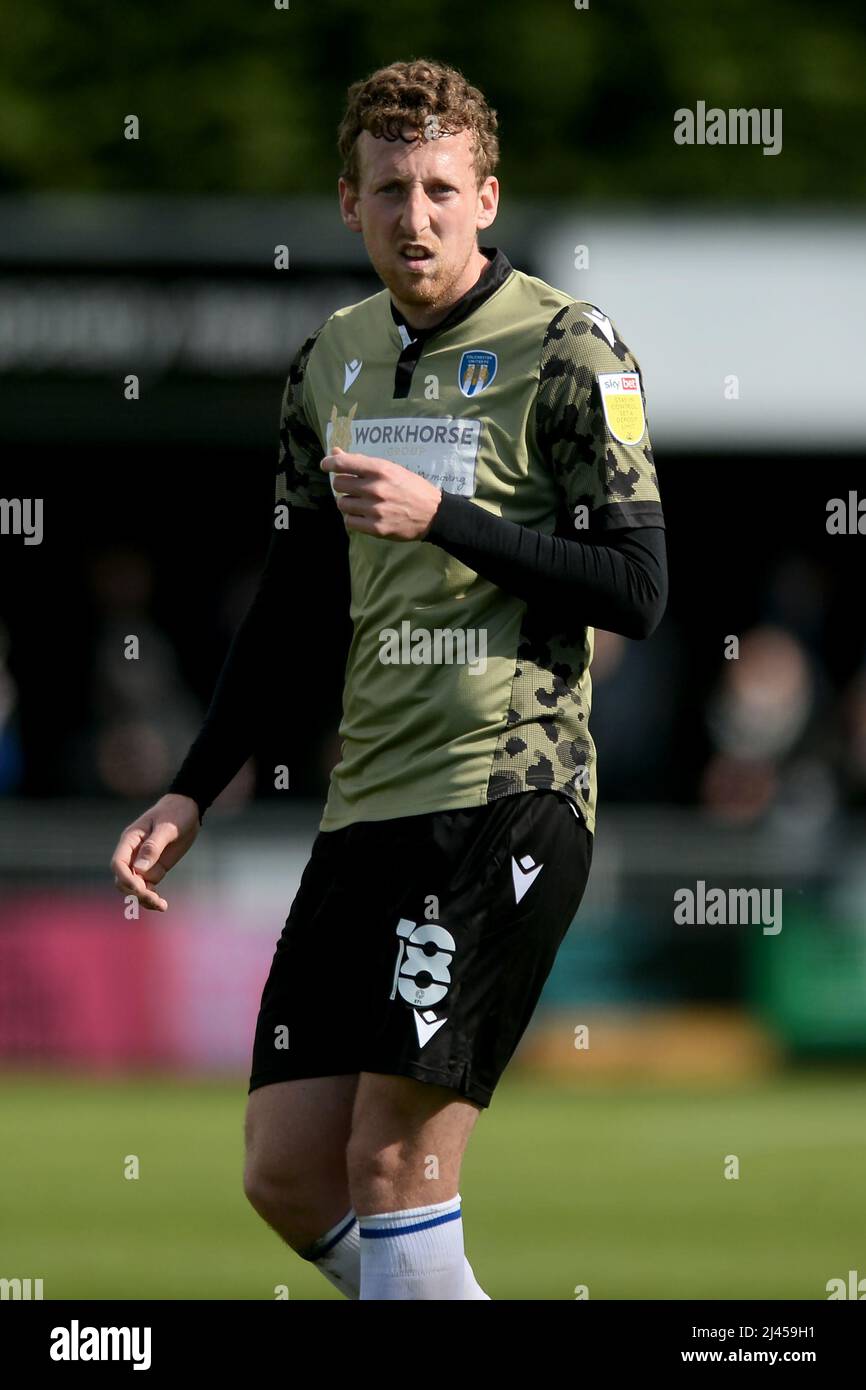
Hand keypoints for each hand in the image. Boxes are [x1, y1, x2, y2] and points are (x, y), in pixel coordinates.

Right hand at [109, 793, 200, 911]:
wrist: (188, 808)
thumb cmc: (175, 813)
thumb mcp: (167, 828)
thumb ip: (153, 847)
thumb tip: (139, 869)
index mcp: (130, 840)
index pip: (118, 864)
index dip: (125, 878)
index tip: (140, 889)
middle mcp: (132, 853)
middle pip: (123, 879)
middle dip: (135, 892)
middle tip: (155, 900)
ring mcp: (143, 862)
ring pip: (135, 886)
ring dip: (144, 898)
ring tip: (161, 906)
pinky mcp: (155, 868)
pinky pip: (148, 887)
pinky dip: (152, 897)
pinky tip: (162, 905)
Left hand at [321, 448, 441, 540]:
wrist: (433, 513)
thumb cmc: (411, 487)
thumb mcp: (390, 469)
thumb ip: (362, 462)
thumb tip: (335, 452)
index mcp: (380, 470)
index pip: (343, 463)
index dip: (329, 463)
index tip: (325, 465)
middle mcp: (376, 488)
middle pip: (339, 484)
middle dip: (343, 485)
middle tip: (355, 488)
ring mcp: (375, 509)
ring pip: (342, 504)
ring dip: (348, 503)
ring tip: (361, 503)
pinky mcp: (376, 528)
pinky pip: (349, 522)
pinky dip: (353, 518)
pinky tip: (363, 515)